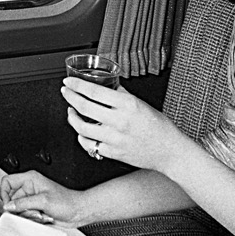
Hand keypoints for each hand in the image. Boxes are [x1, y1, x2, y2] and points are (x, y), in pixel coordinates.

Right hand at [0, 170, 81, 223]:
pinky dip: (31, 218)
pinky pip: (25, 215)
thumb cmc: (67, 201)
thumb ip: (23, 203)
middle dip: (20, 208)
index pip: (7, 182)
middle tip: (30, 211)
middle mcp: (29, 188)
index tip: (8, 204)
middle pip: (11, 199)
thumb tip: (8, 206)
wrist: (78, 211)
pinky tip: (42, 217)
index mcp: (30, 179)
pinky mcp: (35, 208)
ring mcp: (32, 199)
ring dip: (27, 215)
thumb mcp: (43, 201)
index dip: (4, 193)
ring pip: (18, 209)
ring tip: (40, 214)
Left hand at [62, 78, 188, 170]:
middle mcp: (119, 121)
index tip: (69, 82)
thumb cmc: (159, 127)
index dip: (77, 86)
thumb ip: (122, 94)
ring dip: (72, 118)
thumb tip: (108, 85)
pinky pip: (90, 145)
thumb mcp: (142, 104)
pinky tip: (82, 131)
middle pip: (84, 107)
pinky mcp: (113, 153)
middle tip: (65, 92)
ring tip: (71, 111)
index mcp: (128, 105)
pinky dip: (82, 137)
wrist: (169, 151)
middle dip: (70, 98)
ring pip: (82, 128)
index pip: (94, 92)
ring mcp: (115, 139)